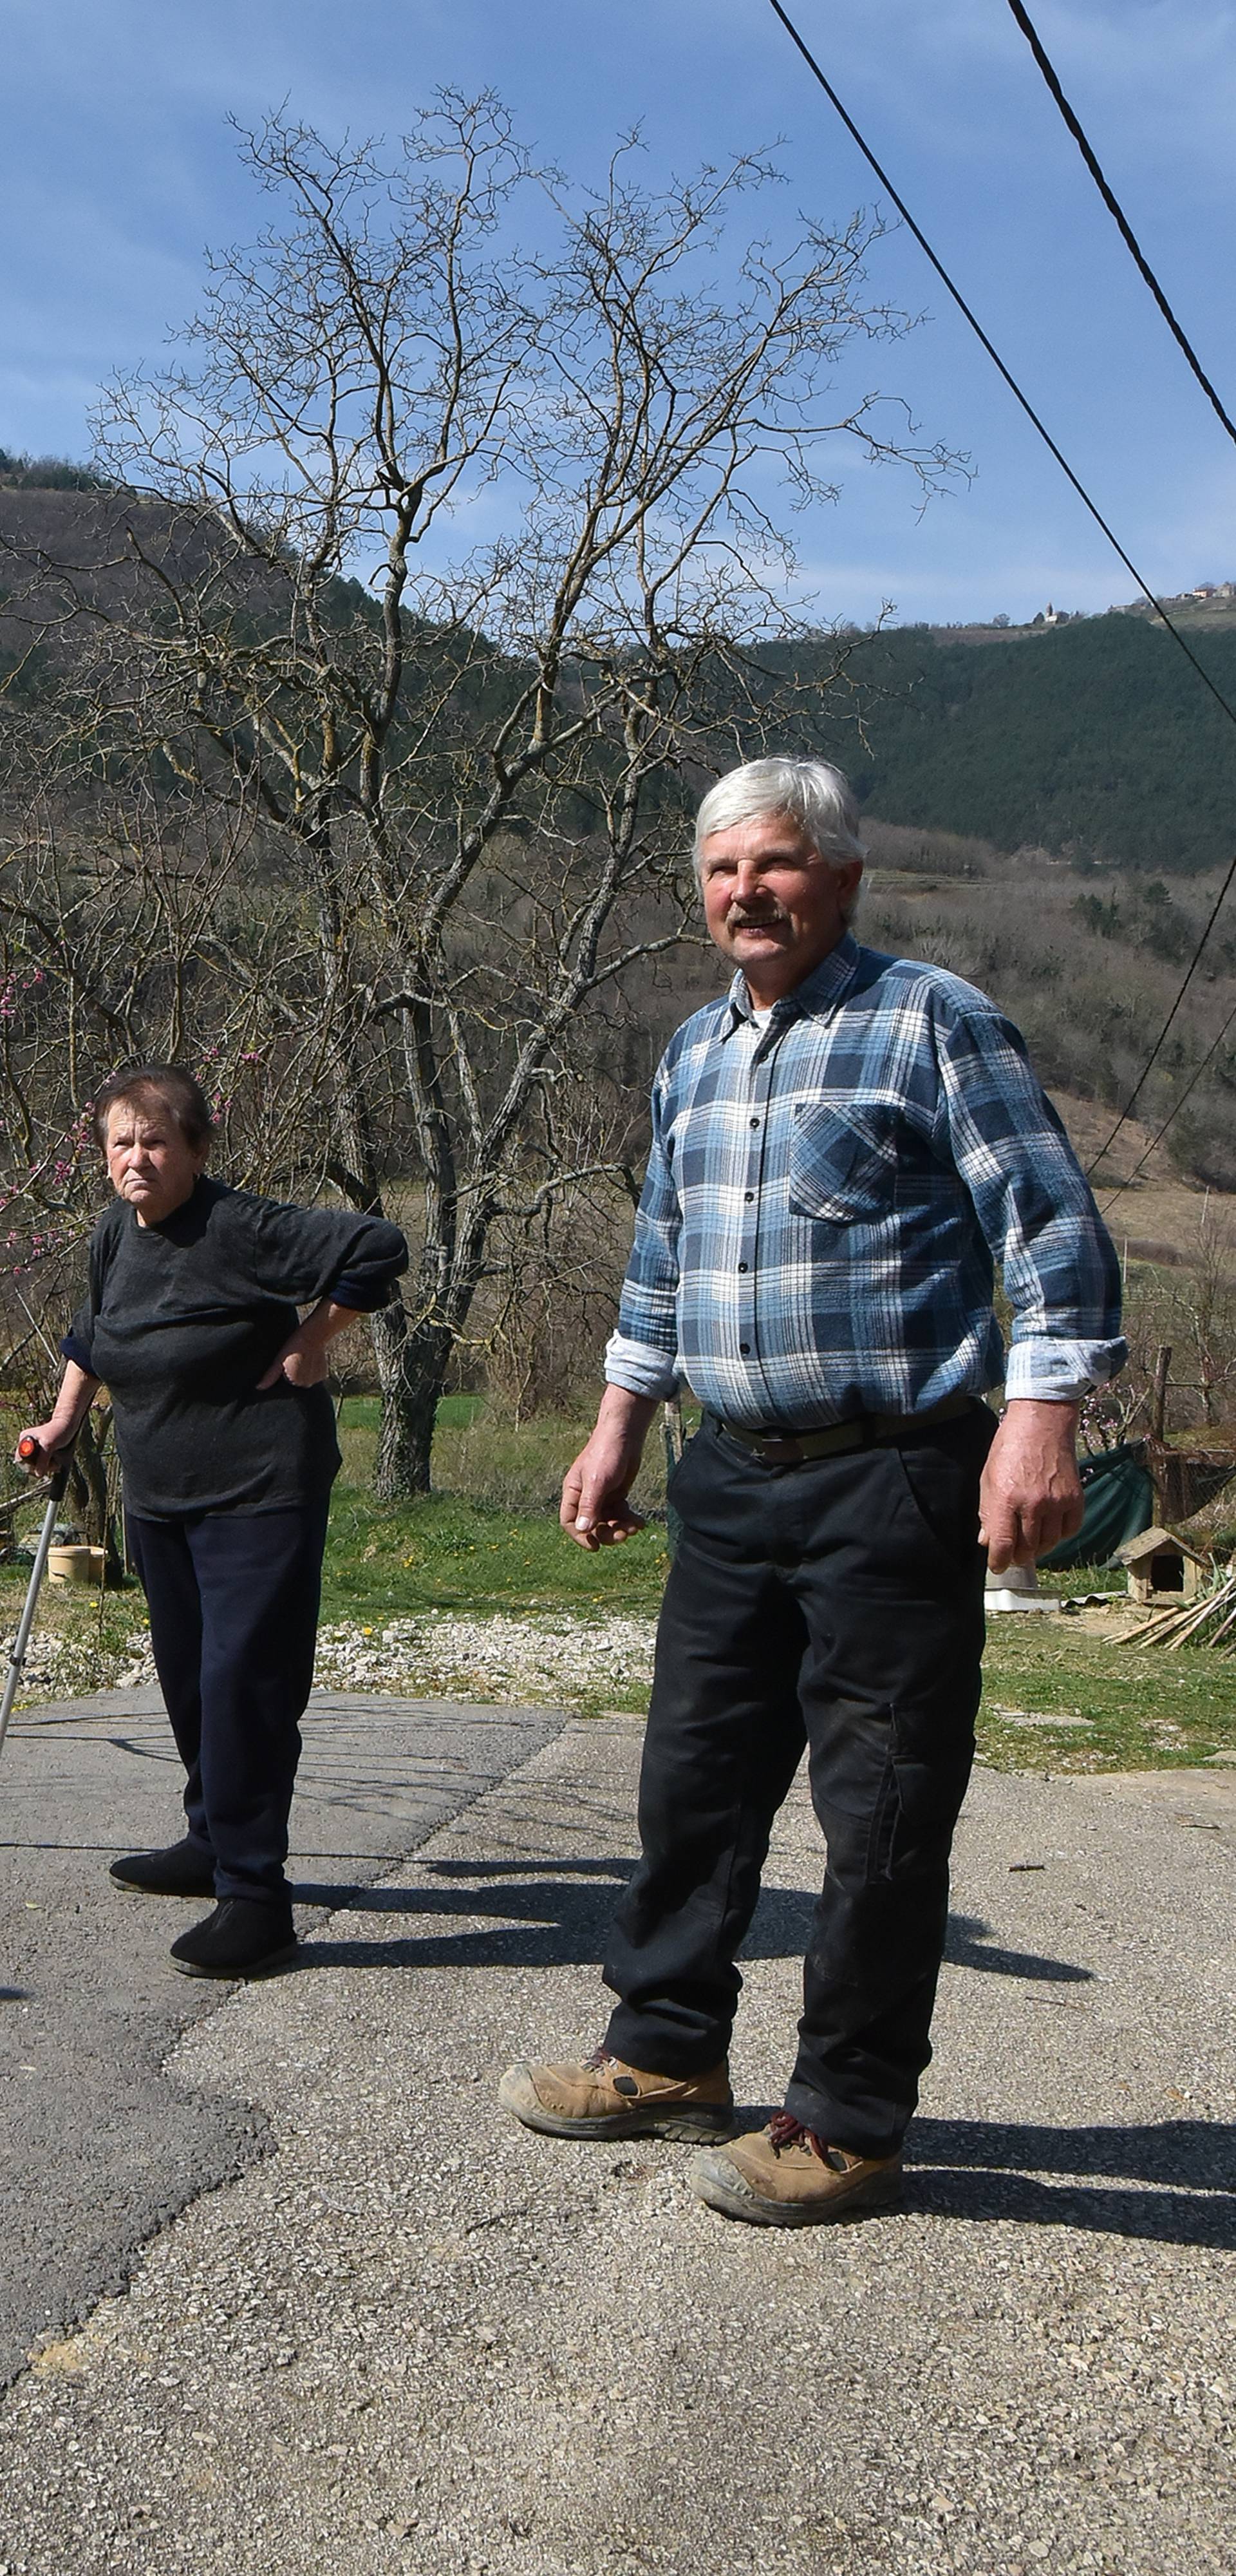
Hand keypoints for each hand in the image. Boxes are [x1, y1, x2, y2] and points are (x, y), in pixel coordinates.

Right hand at [15, 1422, 72, 1475]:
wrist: (70, 1424)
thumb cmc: (59, 1430)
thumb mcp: (49, 1445)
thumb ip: (42, 1460)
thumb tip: (38, 1473)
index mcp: (25, 1440)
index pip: (21, 1459)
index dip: (30, 1465)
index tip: (41, 1465)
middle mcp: (28, 1445)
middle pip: (28, 1465)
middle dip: (40, 1467)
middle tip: (52, 1465)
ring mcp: (36, 1450)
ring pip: (37, 1466)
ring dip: (47, 1467)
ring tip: (57, 1463)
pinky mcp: (44, 1453)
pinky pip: (44, 1465)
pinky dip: (51, 1466)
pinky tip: (57, 1463)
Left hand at [257, 1325, 331, 1390]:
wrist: (313, 1336)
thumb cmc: (294, 1346)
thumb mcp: (279, 1360)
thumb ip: (270, 1375)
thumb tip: (259, 1387)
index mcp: (293, 1381)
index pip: (286, 1383)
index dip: (285, 1373)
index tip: (287, 1363)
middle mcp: (305, 1384)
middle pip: (297, 1383)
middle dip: (295, 1374)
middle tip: (294, 1360)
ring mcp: (315, 1380)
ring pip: (306, 1380)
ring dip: (304, 1373)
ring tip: (302, 1359)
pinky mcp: (322, 1375)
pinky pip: (315, 1376)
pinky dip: (312, 1371)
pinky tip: (310, 1360)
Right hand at [560, 1390, 656, 1550]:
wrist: (626, 1434)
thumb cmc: (606, 1453)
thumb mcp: (597, 1481)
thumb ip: (590, 1506)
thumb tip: (583, 1529)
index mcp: (574, 1492)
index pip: (569, 1522)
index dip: (580, 1536)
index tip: (596, 1546)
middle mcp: (586, 1497)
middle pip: (592, 1526)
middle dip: (608, 1533)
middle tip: (624, 1535)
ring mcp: (601, 1496)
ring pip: (608, 1522)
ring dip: (621, 1528)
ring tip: (636, 1526)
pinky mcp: (616, 1494)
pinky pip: (620, 1514)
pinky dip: (629, 1520)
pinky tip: (641, 1522)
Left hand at [979, 1399, 1082, 1572]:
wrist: (1042, 1422)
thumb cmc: (1010, 1447)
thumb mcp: (988, 1477)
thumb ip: (987, 1511)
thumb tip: (987, 1540)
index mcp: (1005, 1498)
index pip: (1003, 1545)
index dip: (999, 1562)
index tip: (997, 1566)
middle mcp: (1032, 1504)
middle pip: (1027, 1549)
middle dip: (1017, 1557)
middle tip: (1013, 1554)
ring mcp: (1056, 1502)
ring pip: (1049, 1544)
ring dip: (1038, 1549)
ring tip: (1030, 1543)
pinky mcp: (1075, 1498)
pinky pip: (1069, 1531)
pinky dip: (1059, 1536)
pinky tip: (1050, 1529)